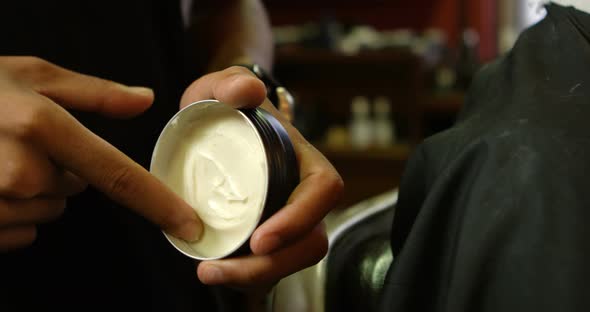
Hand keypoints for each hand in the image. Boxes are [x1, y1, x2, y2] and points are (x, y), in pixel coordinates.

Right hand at [0, 56, 201, 250]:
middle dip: (60, 169)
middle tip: (22, 142)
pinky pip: (20, 228)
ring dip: (33, 188)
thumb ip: (94, 93)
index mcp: (45, 131)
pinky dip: (12, 209)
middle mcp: (24, 175)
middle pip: (76, 190)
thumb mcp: (32, 76)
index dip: (160, 205)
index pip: (119, 177)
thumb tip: (144, 100)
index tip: (188, 226)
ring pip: (48, 209)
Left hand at [180, 66, 343, 292]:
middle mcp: (302, 194)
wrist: (218, 126)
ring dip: (255, 276)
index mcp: (303, 160)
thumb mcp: (220, 88)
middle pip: (311, 240)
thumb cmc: (225, 108)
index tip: (260, 238)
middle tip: (219, 269)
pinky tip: (215, 271)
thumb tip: (245, 91)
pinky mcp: (269, 235)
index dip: (299, 219)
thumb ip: (229, 82)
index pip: (323, 191)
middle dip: (273, 265)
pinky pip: (271, 265)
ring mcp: (288, 217)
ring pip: (293, 259)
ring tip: (209, 273)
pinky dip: (246, 276)